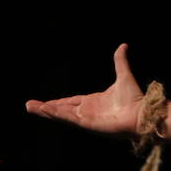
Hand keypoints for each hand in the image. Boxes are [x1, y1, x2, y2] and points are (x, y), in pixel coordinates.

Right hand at [26, 44, 143, 135]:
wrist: (142, 113)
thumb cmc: (134, 99)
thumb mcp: (123, 75)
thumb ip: (120, 61)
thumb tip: (123, 45)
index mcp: (94, 102)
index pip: (71, 102)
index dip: (58, 102)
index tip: (45, 103)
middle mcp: (88, 111)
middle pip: (61, 109)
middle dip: (45, 108)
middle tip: (29, 106)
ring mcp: (87, 119)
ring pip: (61, 114)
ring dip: (45, 111)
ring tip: (30, 108)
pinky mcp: (88, 124)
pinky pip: (69, 118)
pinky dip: (56, 114)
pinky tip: (45, 110)